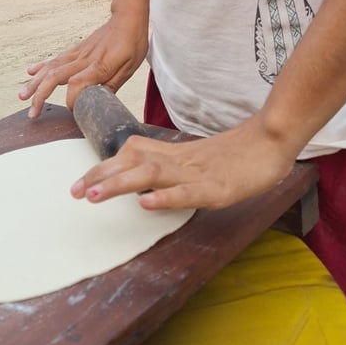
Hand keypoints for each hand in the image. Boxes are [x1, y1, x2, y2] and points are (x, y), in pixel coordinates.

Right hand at [19, 17, 147, 116]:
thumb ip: (110, 85)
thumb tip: (94, 101)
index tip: (74, 112)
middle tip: (32, 113)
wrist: (128, 18)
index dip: (73, 101)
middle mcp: (84, 58)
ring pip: (51, 67)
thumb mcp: (129, 68)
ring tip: (22, 95)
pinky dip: (41, 66)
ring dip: (35, 82)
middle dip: (40, 95)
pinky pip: (56, 59)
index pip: (78, 86)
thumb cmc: (132, 43)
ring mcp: (78, 53)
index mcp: (99, 65)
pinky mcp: (76, 49)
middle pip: (56, 76)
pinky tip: (30, 72)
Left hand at [69, 116, 296, 210]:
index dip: (104, 166)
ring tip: (94, 196)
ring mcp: (198, 173)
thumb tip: (145, 182)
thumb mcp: (199, 161)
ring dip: (121, 184)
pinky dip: (164, 197)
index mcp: (175, 154)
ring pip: (152, 175)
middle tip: (73, 192)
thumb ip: (173, 166)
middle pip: (134, 163)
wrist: (272, 141)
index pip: (132, 155)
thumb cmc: (238, 154)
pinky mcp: (216, 187)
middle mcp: (180, 161)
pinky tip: (146, 204)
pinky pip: (187, 192)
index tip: (79, 182)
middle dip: (102, 176)